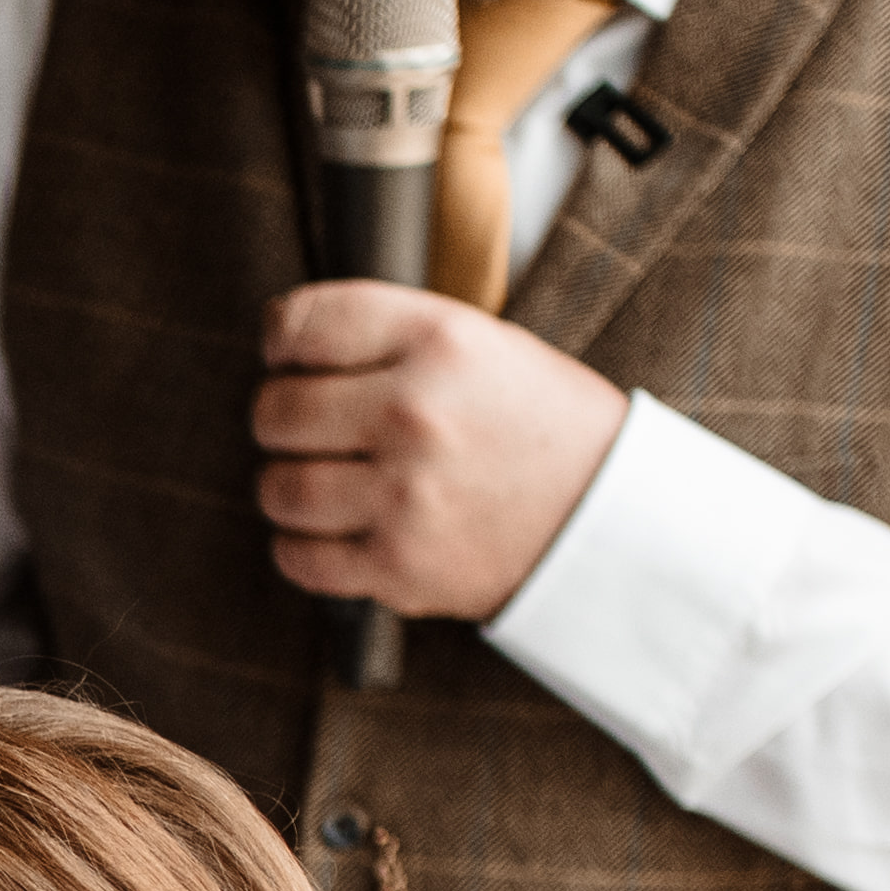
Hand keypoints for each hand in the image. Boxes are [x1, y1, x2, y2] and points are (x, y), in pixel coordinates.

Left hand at [251, 282, 630, 626]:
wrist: (614, 521)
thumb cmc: (545, 426)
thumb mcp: (487, 344)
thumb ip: (392, 338)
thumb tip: (287, 344)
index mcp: (438, 342)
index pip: (303, 324)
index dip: (282, 340)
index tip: (287, 354)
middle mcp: (413, 414)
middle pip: (275, 410)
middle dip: (282, 419)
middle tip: (312, 427)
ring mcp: (403, 496)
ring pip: (277, 489)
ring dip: (289, 487)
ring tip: (326, 482)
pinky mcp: (399, 567)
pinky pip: (299, 557)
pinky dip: (304, 547)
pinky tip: (336, 531)